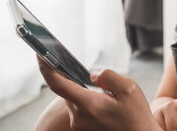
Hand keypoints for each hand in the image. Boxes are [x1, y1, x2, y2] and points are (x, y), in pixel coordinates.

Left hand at [37, 55, 161, 130]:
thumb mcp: (129, 89)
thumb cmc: (136, 115)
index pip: (59, 85)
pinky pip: (77, 105)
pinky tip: (98, 95)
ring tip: (96, 84)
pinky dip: (82, 95)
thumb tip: (93, 75)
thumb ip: (109, 76)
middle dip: (68, 75)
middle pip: (65, 89)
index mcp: (89, 105)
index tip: (40, 54)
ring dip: (78, 87)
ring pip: (71, 96)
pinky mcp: (82, 126)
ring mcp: (79, 123)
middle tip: (72, 62)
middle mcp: (79, 116)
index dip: (46, 68)